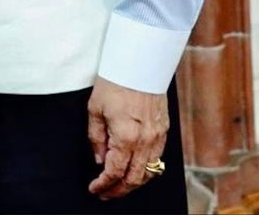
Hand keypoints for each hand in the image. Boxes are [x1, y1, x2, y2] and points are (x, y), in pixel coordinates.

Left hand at [86, 77, 168, 199]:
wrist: (139, 64)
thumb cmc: (115, 83)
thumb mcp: (95, 109)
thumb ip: (96, 138)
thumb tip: (99, 159)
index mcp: (126, 136)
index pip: (115, 172)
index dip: (103, 184)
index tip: (94, 189)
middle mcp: (145, 141)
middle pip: (134, 179)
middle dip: (118, 190)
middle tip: (105, 194)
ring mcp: (158, 137)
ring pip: (149, 173)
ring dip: (133, 183)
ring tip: (119, 186)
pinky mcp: (164, 131)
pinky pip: (157, 159)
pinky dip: (145, 170)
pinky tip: (135, 170)